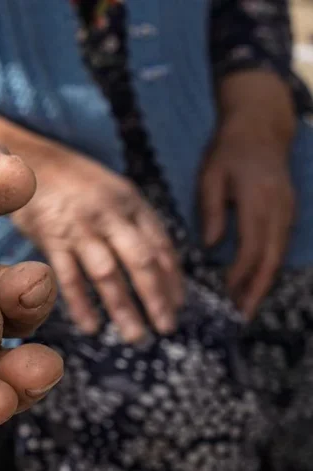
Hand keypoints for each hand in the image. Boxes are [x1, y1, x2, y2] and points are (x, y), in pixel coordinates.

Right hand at [0, 107, 182, 342]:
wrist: (27, 163)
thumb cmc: (72, 182)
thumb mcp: (111, 192)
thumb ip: (132, 222)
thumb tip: (155, 261)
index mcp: (131, 203)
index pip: (161, 244)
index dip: (173, 278)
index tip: (179, 306)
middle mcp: (110, 215)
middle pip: (141, 261)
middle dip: (157, 297)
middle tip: (167, 328)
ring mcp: (80, 228)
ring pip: (108, 274)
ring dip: (124, 308)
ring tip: (135, 336)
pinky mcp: (52, 239)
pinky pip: (70, 277)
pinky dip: (81, 305)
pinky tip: (91, 327)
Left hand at [202, 71, 296, 318]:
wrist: (261, 126)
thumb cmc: (229, 150)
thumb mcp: (211, 175)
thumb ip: (211, 210)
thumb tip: (210, 245)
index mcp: (257, 201)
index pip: (251, 247)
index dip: (240, 274)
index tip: (226, 295)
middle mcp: (278, 210)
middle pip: (271, 259)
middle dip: (257, 289)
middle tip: (242, 315)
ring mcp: (288, 211)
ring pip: (278, 255)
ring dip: (264, 282)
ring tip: (247, 306)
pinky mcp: (288, 211)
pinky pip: (280, 245)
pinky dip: (269, 267)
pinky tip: (255, 281)